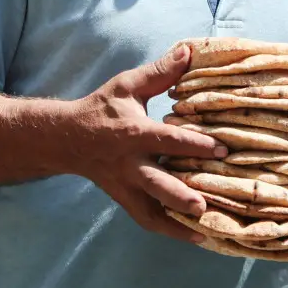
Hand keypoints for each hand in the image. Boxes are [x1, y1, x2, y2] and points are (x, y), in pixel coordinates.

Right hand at [64, 45, 229, 242]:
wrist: (65, 139)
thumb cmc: (101, 108)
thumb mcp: (127, 85)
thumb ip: (159, 72)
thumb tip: (189, 52)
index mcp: (133, 134)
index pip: (167, 141)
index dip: (195, 145)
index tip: (222, 150)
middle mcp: (129, 164)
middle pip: (156, 184)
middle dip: (181, 194)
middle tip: (207, 203)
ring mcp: (126, 186)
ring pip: (151, 211)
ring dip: (177, 223)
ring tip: (207, 231)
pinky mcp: (124, 199)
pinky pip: (147, 219)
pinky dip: (170, 229)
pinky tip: (194, 235)